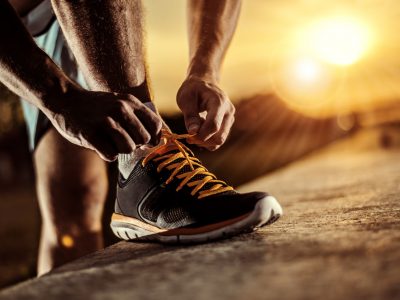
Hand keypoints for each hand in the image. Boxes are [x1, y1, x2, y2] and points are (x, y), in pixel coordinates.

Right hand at [44, 88, 161, 160]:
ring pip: (128, 148)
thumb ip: (138, 117)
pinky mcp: (91, 134)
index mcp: (130, 102)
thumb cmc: (97, 107)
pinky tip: (99, 144)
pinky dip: (107, 154)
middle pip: (143, 140)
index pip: (156, 125)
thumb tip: (157, 140)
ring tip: (110, 141)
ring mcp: (105, 121)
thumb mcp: (121, 102)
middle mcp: (121, 109)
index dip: (153, 138)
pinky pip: (111, 155)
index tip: (145, 142)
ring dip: (120, 150)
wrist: (65, 100)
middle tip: (122, 140)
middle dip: (135, 144)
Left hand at [176, 76, 234, 150]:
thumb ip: (190, 115)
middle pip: (219, 137)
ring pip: (219, 140)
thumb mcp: (185, 98)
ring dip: (204, 141)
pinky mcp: (227, 125)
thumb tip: (193, 132)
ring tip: (195, 128)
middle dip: (203, 141)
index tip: (188, 137)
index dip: (201, 136)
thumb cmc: (192, 89)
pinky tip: (200, 130)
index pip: (214, 126)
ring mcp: (230, 119)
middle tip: (189, 136)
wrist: (203, 83)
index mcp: (219, 102)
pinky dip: (208, 140)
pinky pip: (218, 140)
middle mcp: (228, 112)